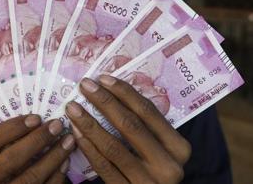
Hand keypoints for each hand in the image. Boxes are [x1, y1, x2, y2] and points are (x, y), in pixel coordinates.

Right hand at [0, 115, 74, 183]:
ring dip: (53, 157)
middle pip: (10, 159)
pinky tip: (65, 161)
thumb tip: (36, 120)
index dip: (12, 128)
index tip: (36, 117)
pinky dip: (56, 175)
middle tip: (56, 125)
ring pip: (29, 178)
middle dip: (37, 140)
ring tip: (67, 141)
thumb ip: (5, 140)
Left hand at [66, 75, 190, 183]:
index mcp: (179, 148)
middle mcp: (168, 166)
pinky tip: (76, 133)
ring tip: (73, 108)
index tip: (103, 78)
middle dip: (104, 102)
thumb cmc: (154, 172)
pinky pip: (103, 166)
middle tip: (84, 86)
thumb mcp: (161, 150)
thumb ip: (147, 128)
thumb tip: (115, 92)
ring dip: (89, 123)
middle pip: (130, 126)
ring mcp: (148, 182)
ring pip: (113, 146)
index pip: (149, 113)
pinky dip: (88, 147)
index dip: (125, 93)